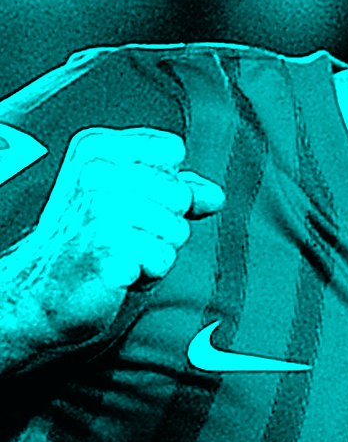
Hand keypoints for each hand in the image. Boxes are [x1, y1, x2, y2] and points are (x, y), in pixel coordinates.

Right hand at [18, 126, 223, 345]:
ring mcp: (98, 209)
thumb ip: (177, 188)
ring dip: (156, 251)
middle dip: (163, 223)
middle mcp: (95, 172)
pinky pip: (162, 258)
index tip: (133, 199)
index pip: (171, 150)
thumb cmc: (85, 241)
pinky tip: (120, 272)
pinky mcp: (104, 247)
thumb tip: (215, 195)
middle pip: (179, 194)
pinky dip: (149, 274)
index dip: (164, 182)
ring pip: (176, 229)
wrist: (39, 293)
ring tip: (121, 253)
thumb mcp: (130, 199)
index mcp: (99, 147)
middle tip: (123, 235)